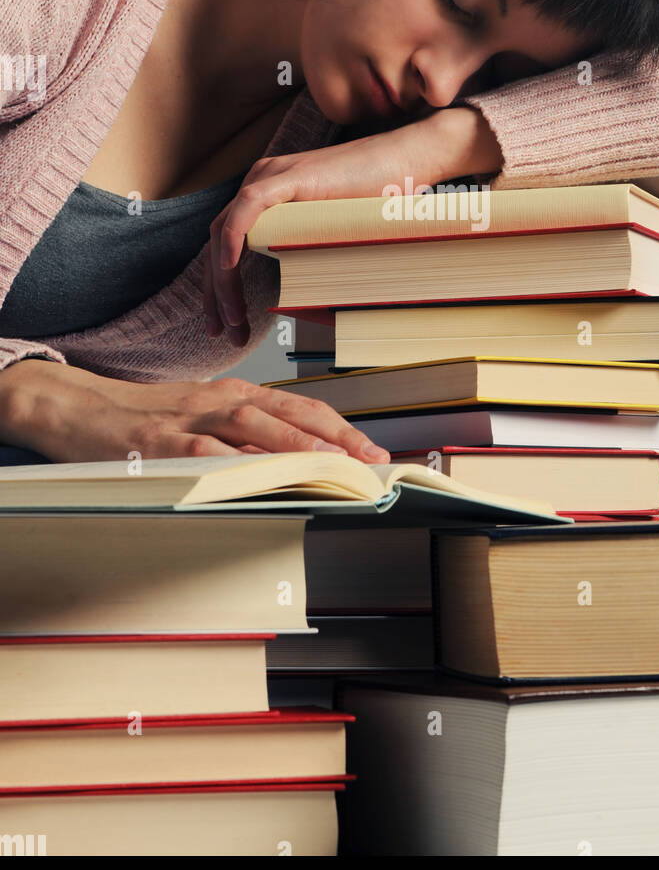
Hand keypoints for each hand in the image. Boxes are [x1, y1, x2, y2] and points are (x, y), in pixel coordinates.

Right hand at [0, 358, 391, 462]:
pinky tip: (264, 476)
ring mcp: (190, 420)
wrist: (76, 405)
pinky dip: (239, 462)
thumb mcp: (198, 413)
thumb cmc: (141, 415)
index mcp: (231, 393)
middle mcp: (218, 400)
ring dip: (297, 445)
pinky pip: (207, 452)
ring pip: (254, 427)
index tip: (371, 450)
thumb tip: (289, 460)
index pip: (298, 407)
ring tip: (334, 463)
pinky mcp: (160, 441)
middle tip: (370, 461)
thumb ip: (240, 433)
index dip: (339, 428)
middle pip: (288, 414)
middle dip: (335, 438)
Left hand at [204, 104, 501, 344]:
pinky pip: (245, 209)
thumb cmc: (379, 198)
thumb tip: (296, 305)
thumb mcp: (330, 235)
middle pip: (217, 243)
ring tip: (233, 320)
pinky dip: (232, 241)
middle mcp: (260, 183)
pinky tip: (229, 271)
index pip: (226, 245)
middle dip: (216, 295)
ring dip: (222, 281)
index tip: (226, 326)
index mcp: (266, 197)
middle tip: (223, 333)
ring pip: (224, 231)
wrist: (406, 160)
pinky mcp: (287, 176)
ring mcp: (271, 176)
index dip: (220, 289)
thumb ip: (306, 258)